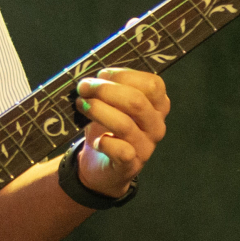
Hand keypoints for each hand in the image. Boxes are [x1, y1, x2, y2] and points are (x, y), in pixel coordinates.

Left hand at [74, 67, 169, 198]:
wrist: (101, 165)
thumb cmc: (107, 127)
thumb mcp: (113, 104)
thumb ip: (110, 88)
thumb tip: (91, 80)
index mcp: (158, 106)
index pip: (152, 84)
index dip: (124, 76)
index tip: (101, 75)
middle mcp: (156, 126)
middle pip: (137, 101)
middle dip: (105, 90)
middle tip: (84, 87)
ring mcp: (146, 147)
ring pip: (125, 124)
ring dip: (98, 110)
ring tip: (81, 104)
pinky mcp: (132, 165)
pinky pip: (121, 151)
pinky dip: (105, 143)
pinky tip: (96, 142)